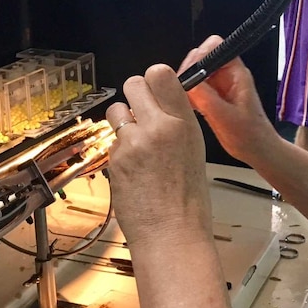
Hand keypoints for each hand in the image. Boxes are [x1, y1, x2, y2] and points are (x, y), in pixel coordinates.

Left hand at [105, 64, 211, 247]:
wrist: (172, 234)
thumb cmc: (189, 200)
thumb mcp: (194, 150)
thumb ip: (177, 123)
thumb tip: (163, 105)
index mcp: (184, 123)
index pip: (161, 74)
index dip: (155, 79)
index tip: (156, 89)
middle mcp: (157, 127)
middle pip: (134, 83)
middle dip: (135, 94)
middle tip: (141, 112)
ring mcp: (132, 143)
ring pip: (116, 109)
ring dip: (123, 119)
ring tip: (135, 140)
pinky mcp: (114, 159)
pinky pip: (112, 141)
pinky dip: (119, 149)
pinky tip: (132, 168)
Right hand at [179, 36, 278, 163]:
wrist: (257, 151)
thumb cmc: (251, 135)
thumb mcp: (227, 118)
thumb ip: (207, 99)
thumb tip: (188, 82)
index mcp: (236, 73)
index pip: (215, 46)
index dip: (199, 55)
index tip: (188, 73)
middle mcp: (227, 75)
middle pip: (201, 57)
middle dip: (189, 69)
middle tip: (181, 88)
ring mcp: (219, 86)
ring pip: (195, 72)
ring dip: (186, 82)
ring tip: (184, 99)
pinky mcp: (212, 98)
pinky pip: (195, 88)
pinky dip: (187, 94)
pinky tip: (188, 107)